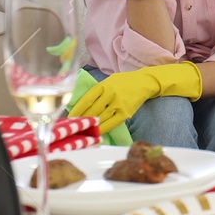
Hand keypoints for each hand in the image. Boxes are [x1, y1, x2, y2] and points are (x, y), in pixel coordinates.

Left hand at [69, 62, 201, 134]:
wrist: (145, 82)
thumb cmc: (124, 82)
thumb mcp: (109, 81)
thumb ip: (97, 91)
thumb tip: (82, 104)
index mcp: (104, 85)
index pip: (86, 99)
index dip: (76, 110)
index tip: (69, 118)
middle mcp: (110, 94)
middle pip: (91, 111)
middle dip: (81, 120)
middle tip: (73, 127)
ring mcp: (118, 104)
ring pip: (100, 118)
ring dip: (90, 125)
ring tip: (82, 131)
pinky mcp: (125, 112)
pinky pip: (111, 123)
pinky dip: (102, 129)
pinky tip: (96, 133)